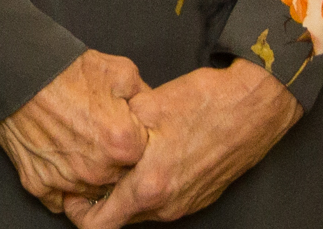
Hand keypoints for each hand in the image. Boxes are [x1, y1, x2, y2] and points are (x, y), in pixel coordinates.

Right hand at [0, 51, 150, 213]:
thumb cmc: (66, 68)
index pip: (145, 160)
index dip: (136, 144)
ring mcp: (67, 180)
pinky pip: (59, 199)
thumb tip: (154, 116)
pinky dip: (61, 185)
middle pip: (119, 180)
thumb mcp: (120, 72)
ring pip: (90, 191)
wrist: (15, 69)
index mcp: (124, 145)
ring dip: (89, 176)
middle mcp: (98, 170)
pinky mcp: (38, 183)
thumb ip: (146, 100)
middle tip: (100, 137)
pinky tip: (59, 160)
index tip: (126, 133)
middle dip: (115, 164)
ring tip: (78, 146)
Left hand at [69, 62, 297, 226]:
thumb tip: (91, 137)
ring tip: (116, 158)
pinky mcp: (199, 196)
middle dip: (99, 198)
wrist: (254, 107)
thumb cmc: (205, 104)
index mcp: (151, 186)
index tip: (69, 191)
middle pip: (119, 218)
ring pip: (141, 209)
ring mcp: (186, 203)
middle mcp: (168, 204)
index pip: (100, 224)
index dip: (76, 210)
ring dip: (125, 191)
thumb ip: (114, 131)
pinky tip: (145, 156)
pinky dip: (147, 186)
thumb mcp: (147, 108)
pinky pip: (162, 200)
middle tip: (88, 168)